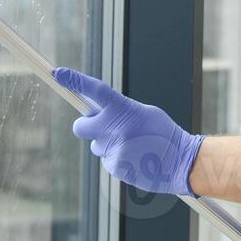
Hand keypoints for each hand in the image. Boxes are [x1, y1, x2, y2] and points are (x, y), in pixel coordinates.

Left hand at [51, 67, 205, 196]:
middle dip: (85, 125)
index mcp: (124, 109)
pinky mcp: (115, 167)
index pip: (96, 90)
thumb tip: (100, 115)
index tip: (58, 73)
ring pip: (97, 146)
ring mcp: (113, 149)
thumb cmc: (163, 133)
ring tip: (133, 147)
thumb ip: (121, 111)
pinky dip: (119, 160)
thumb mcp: (144, 113)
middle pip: (80, 126)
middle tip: (98, 126)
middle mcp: (114, 129)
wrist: (182, 161)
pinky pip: (108, 160)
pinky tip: (136, 159)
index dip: (75, 80)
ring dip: (108, 145)